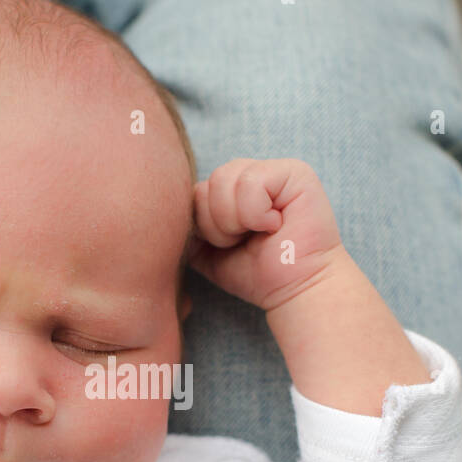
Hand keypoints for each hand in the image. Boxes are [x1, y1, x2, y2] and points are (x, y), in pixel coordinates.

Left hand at [187, 157, 347, 310]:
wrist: (295, 291)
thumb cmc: (258, 275)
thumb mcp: (209, 254)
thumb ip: (189, 231)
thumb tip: (166, 214)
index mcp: (235, 189)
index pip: (197, 191)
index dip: (206, 225)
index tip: (231, 245)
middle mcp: (254, 173)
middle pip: (209, 183)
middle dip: (219, 224)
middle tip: (246, 240)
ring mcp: (275, 169)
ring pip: (224, 180)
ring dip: (236, 220)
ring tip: (260, 233)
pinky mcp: (295, 172)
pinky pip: (251, 182)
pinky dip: (256, 214)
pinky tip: (275, 225)